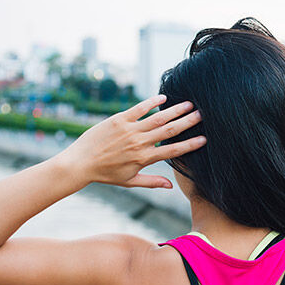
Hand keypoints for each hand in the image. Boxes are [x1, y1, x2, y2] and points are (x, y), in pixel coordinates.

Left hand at [55, 94, 205, 187]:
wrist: (81, 163)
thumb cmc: (105, 174)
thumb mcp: (130, 181)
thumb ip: (152, 182)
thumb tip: (171, 186)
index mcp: (144, 159)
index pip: (173, 150)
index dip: (190, 145)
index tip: (204, 139)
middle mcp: (139, 143)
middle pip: (169, 131)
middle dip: (188, 122)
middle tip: (202, 115)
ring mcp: (129, 130)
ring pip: (158, 118)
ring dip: (175, 110)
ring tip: (190, 104)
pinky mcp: (118, 120)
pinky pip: (139, 109)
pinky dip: (152, 102)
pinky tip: (164, 98)